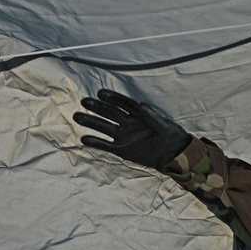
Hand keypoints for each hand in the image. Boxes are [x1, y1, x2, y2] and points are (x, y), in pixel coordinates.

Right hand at [73, 89, 191, 169]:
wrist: (173, 156)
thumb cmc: (172, 138)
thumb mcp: (167, 128)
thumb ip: (154, 118)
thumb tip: (141, 105)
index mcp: (140, 115)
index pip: (124, 104)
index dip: (114, 98)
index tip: (101, 93)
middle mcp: (129, 123)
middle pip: (111, 113)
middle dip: (98, 107)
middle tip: (84, 101)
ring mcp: (124, 136)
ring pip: (105, 127)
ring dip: (91, 122)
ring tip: (77, 116)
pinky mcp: (122, 149)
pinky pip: (107, 145)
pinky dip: (96, 143)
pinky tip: (83, 138)